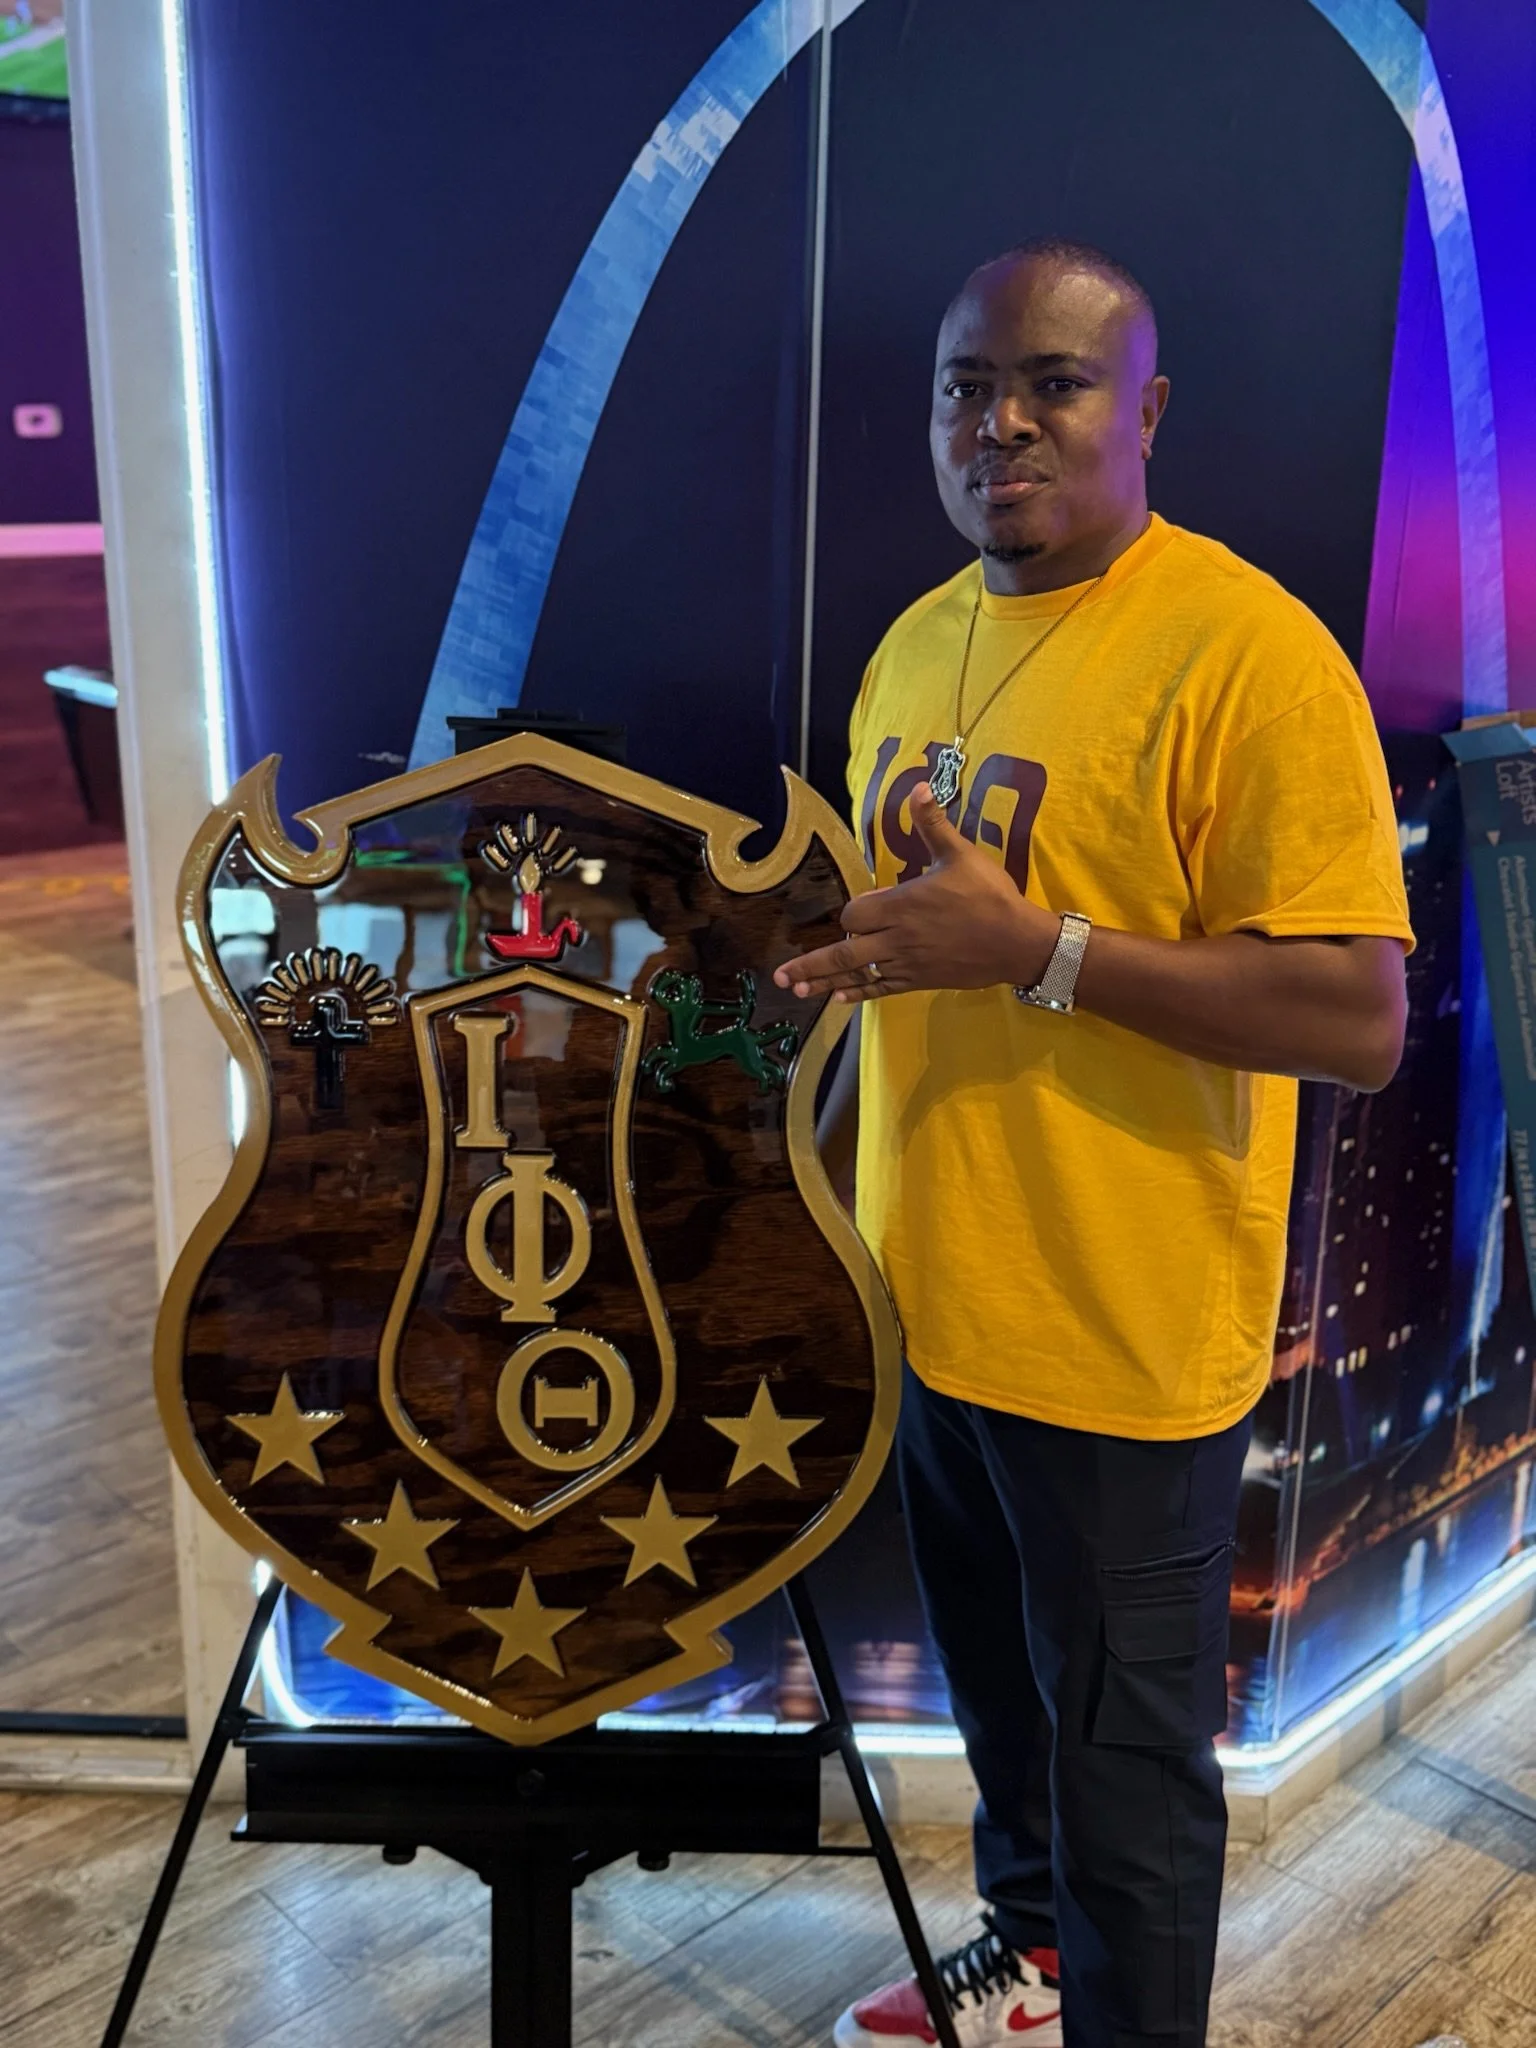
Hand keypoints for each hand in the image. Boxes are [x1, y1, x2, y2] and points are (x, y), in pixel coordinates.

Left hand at [775, 784, 1058, 1002]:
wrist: (1018, 943)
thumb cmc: (989, 896)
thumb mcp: (961, 854)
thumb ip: (933, 824)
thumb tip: (919, 787)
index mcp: (903, 905)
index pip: (856, 913)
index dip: (850, 912)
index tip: (857, 910)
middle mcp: (897, 938)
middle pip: (845, 951)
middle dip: (812, 962)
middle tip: (780, 975)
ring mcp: (907, 963)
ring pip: (858, 975)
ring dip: (824, 983)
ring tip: (796, 991)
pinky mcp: (919, 981)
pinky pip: (880, 989)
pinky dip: (858, 994)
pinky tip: (838, 999)